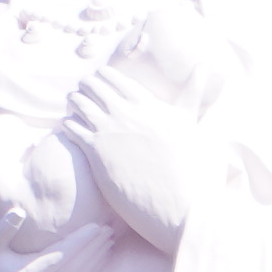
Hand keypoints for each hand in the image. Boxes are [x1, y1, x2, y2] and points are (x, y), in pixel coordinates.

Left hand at [69, 56, 199, 246]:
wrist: (179, 206)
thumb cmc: (192, 169)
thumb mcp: (194, 124)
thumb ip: (193, 93)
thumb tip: (204, 66)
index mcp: (148, 103)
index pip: (114, 77)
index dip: (103, 77)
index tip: (101, 83)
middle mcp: (126, 112)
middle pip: (91, 85)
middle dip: (85, 87)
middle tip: (84, 95)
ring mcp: (109, 131)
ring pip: (77, 102)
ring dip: (74, 103)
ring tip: (75, 110)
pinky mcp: (96, 153)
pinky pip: (70, 127)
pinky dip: (68, 124)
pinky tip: (72, 130)